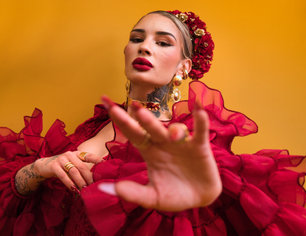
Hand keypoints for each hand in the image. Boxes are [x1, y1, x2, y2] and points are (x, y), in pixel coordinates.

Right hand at [34, 151, 101, 190]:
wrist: (44, 166)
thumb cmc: (63, 167)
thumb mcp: (73, 165)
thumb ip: (83, 169)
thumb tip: (96, 179)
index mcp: (77, 154)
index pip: (90, 156)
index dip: (98, 160)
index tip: (105, 166)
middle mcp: (70, 154)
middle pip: (82, 166)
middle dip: (89, 178)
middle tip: (93, 187)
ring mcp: (61, 159)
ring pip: (74, 172)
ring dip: (80, 182)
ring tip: (85, 190)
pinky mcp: (54, 166)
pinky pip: (63, 176)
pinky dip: (69, 184)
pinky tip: (74, 190)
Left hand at [99, 96, 221, 211]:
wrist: (199, 199)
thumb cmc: (173, 195)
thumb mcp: (152, 197)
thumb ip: (132, 193)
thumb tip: (105, 188)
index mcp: (149, 151)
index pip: (133, 134)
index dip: (122, 121)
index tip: (109, 106)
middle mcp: (163, 143)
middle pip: (151, 128)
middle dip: (143, 117)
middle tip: (134, 106)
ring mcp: (181, 143)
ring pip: (174, 130)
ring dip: (172, 128)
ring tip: (173, 134)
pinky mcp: (199, 146)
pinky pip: (200, 131)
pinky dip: (200, 121)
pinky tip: (199, 109)